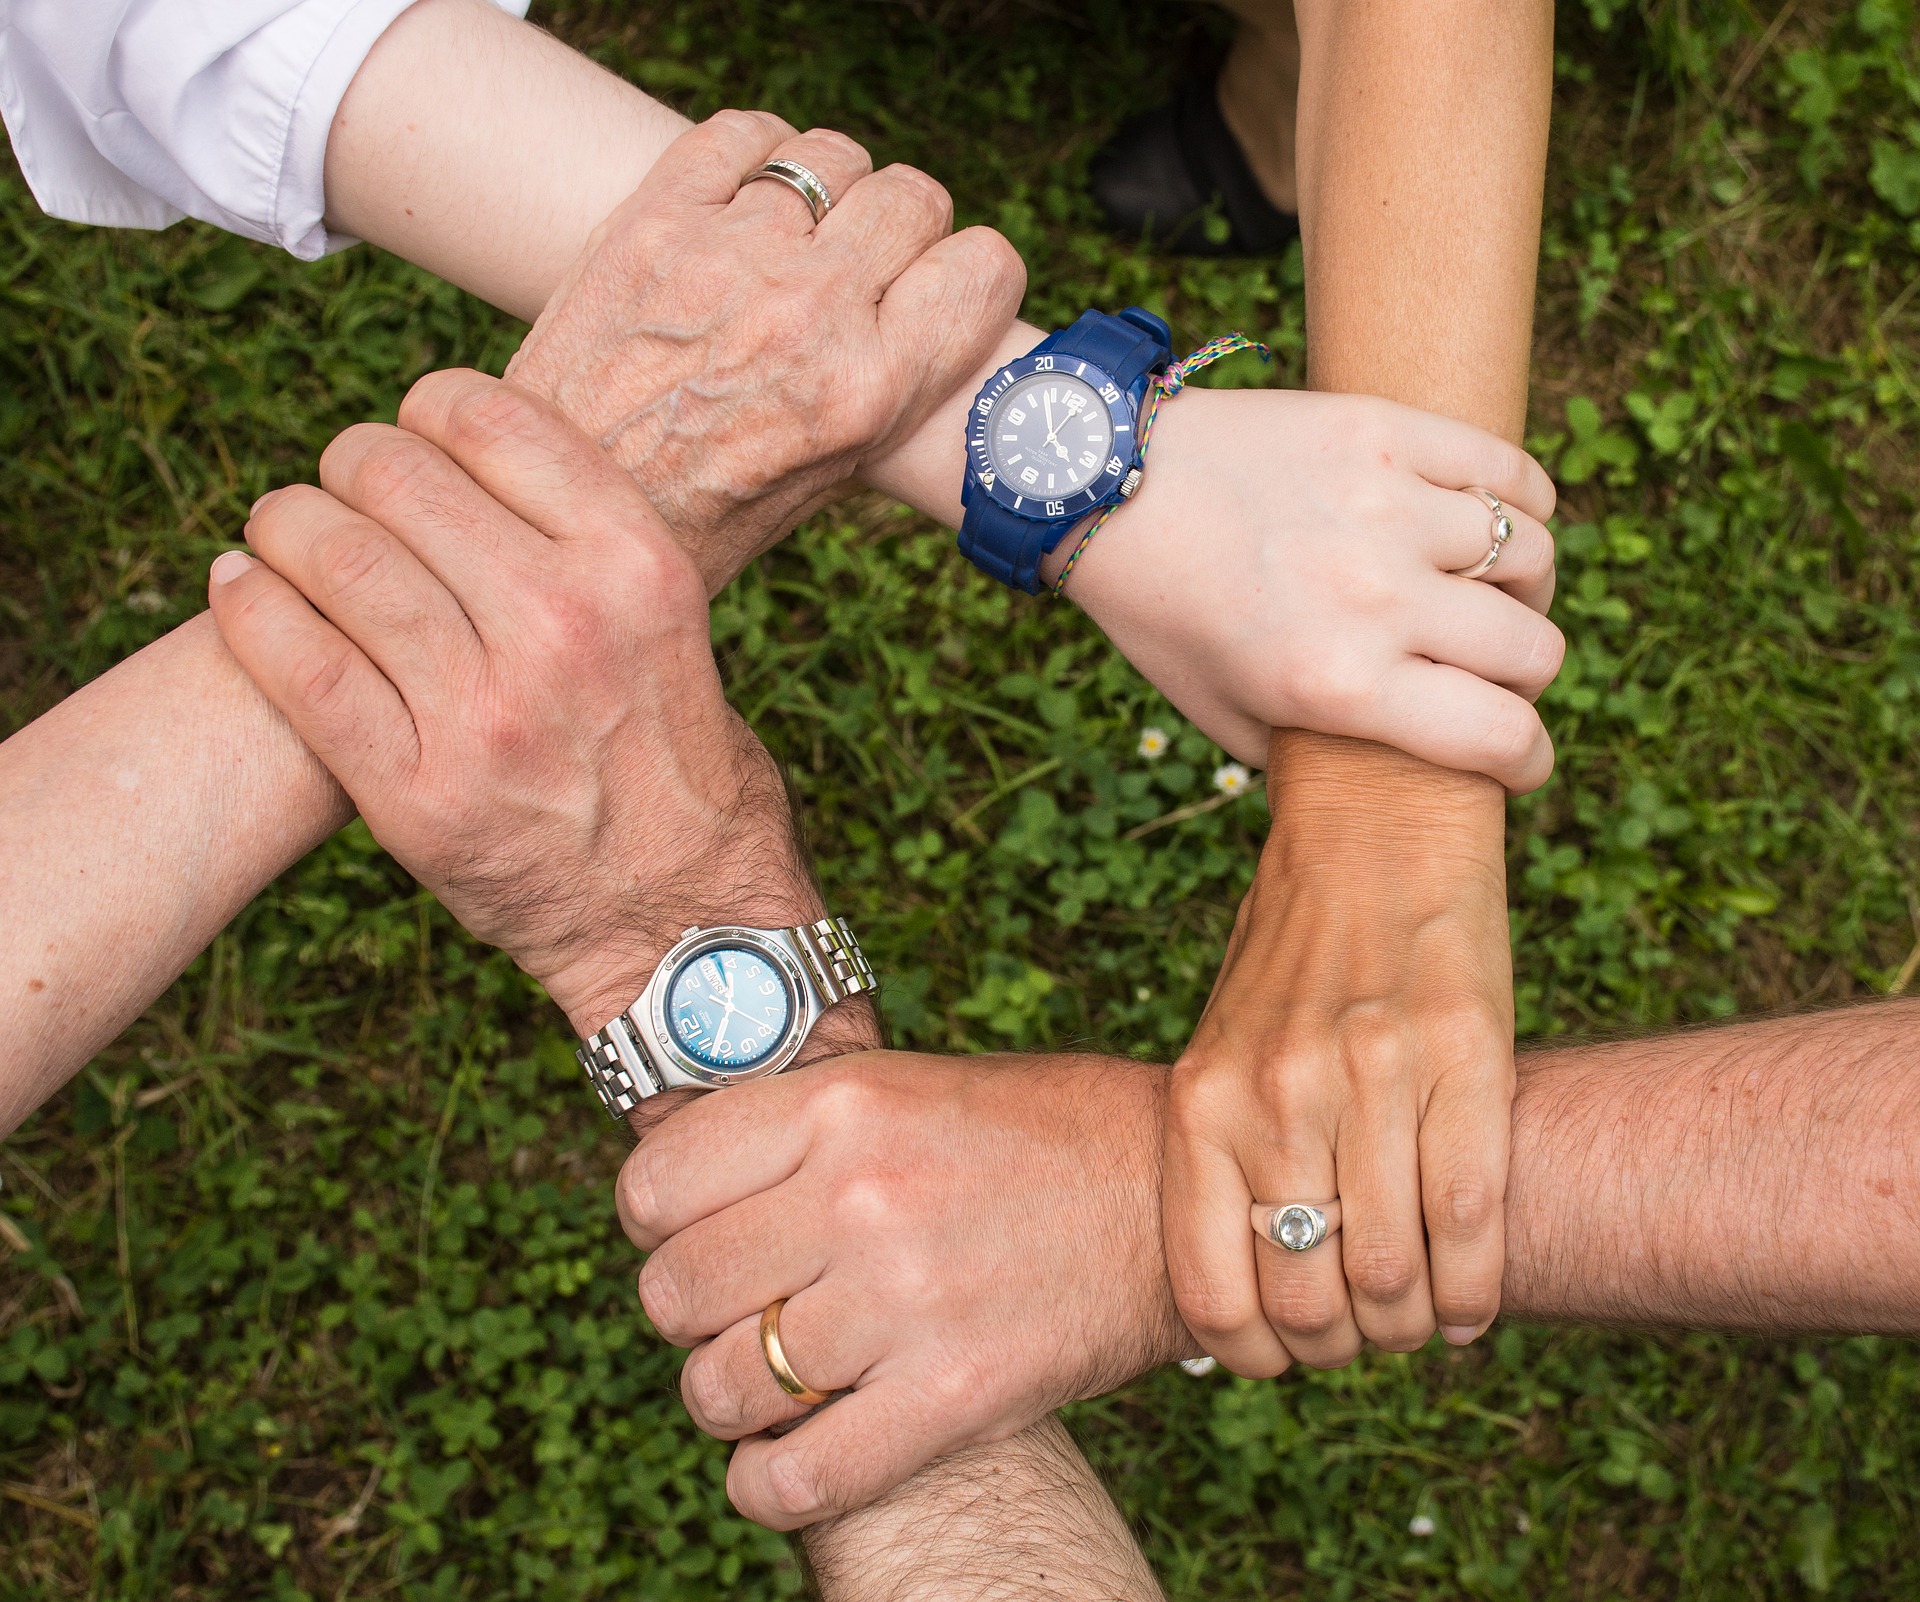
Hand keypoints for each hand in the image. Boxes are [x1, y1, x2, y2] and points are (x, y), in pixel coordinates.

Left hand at [207, 371, 820, 1036]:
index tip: (413, 435)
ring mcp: (483, 715)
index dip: (426, 410)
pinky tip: (238, 584)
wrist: (685, 923)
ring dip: (283, 525)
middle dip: (347, 466)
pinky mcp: (415, 796)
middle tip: (341, 492)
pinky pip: (296, 665)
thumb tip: (455, 459)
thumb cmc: (676, 764)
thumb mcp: (670, 625)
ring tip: (280, 535)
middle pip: (393, 475)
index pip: (484, 417)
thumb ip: (582, 542)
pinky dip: (246, 607)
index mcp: (636, 567)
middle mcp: (562, 625)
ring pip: (332, 556)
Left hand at [506, 109, 1024, 595]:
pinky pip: (743, 133)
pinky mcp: (653, 218)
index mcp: (865, 390)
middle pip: (913, 198)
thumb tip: (923, 310)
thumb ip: (890, 385)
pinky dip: (754, 156)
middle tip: (861, 269)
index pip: (983, 268)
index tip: (942, 289)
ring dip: (826, 192)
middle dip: (902, 230)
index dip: (970, 275)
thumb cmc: (698, 514)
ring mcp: (728, 257)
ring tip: (794, 240)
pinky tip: (742, 203)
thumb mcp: (828, 478)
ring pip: (832, 156)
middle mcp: (808, 314)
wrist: (558, 513)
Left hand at [616, 1052, 1189, 1528]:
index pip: (654, 1185)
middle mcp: (863, 1195)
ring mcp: (908, 1299)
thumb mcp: (904, 1086)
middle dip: (692, 1313)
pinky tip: (784, 1462)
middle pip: (673, 1291)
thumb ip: (792, 1133)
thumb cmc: (1034, 1136)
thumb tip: (670, 1196)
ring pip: (721, 1389)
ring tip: (776, 1379)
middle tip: (745, 1309)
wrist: (1180, 1198)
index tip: (691, 1234)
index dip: (656, 1222)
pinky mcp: (955, 1396)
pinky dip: (767, 1486)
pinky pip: (796, 1478)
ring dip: (730, 1398)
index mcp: (843, 1104)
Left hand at [1042, 385, 1565, 790]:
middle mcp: (1375, 597)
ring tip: (1486, 593)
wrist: (1109, 485)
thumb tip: (1393, 780)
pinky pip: (1508, 472)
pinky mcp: (1386, 430)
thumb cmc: (1163, 612)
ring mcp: (1388, 505)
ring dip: (1521, 587)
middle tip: (1493, 674)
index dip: (1527, 761)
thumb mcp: (1223, 715)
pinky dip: (1523, 503)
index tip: (1521, 762)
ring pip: (1531, 553)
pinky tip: (1499, 523)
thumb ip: (1313, 756)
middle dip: (1525, 679)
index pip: (1498, 735)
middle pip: (1532, 650)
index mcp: (1337, 682)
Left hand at [1164, 731, 1512, 1375]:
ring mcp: (1369, 1078)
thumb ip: (1232, 1152)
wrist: (1373, 819)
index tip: (1283, 1360)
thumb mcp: (1225, 1045)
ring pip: (1394, 1277)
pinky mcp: (1463, 1056)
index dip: (1254, 1357)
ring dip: (1412, 1329)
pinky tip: (1472, 1305)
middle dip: (1343, 1349)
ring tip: (1422, 1322)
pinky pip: (1473, 1219)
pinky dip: (1477, 1290)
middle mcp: (1275, 1097)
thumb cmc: (1296, 953)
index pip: (1209, 1291)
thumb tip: (1257, 1289)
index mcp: (1201, 1101)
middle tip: (1365, 1339)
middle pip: (1310, 1301)